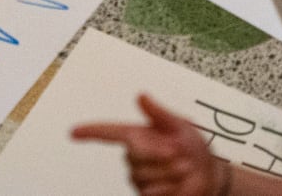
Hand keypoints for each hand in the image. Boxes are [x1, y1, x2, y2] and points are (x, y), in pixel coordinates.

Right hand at [73, 95, 227, 195]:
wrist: (208, 175)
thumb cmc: (193, 147)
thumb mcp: (180, 125)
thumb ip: (159, 112)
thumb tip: (141, 96)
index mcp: (137, 135)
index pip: (107, 132)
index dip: (89, 132)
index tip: (73, 132)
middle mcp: (134, 156)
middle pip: (133, 154)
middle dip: (159, 154)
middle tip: (178, 152)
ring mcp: (139, 177)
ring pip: (143, 176)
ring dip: (168, 172)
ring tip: (182, 168)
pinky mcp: (146, 195)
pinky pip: (150, 193)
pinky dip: (170, 188)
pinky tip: (178, 184)